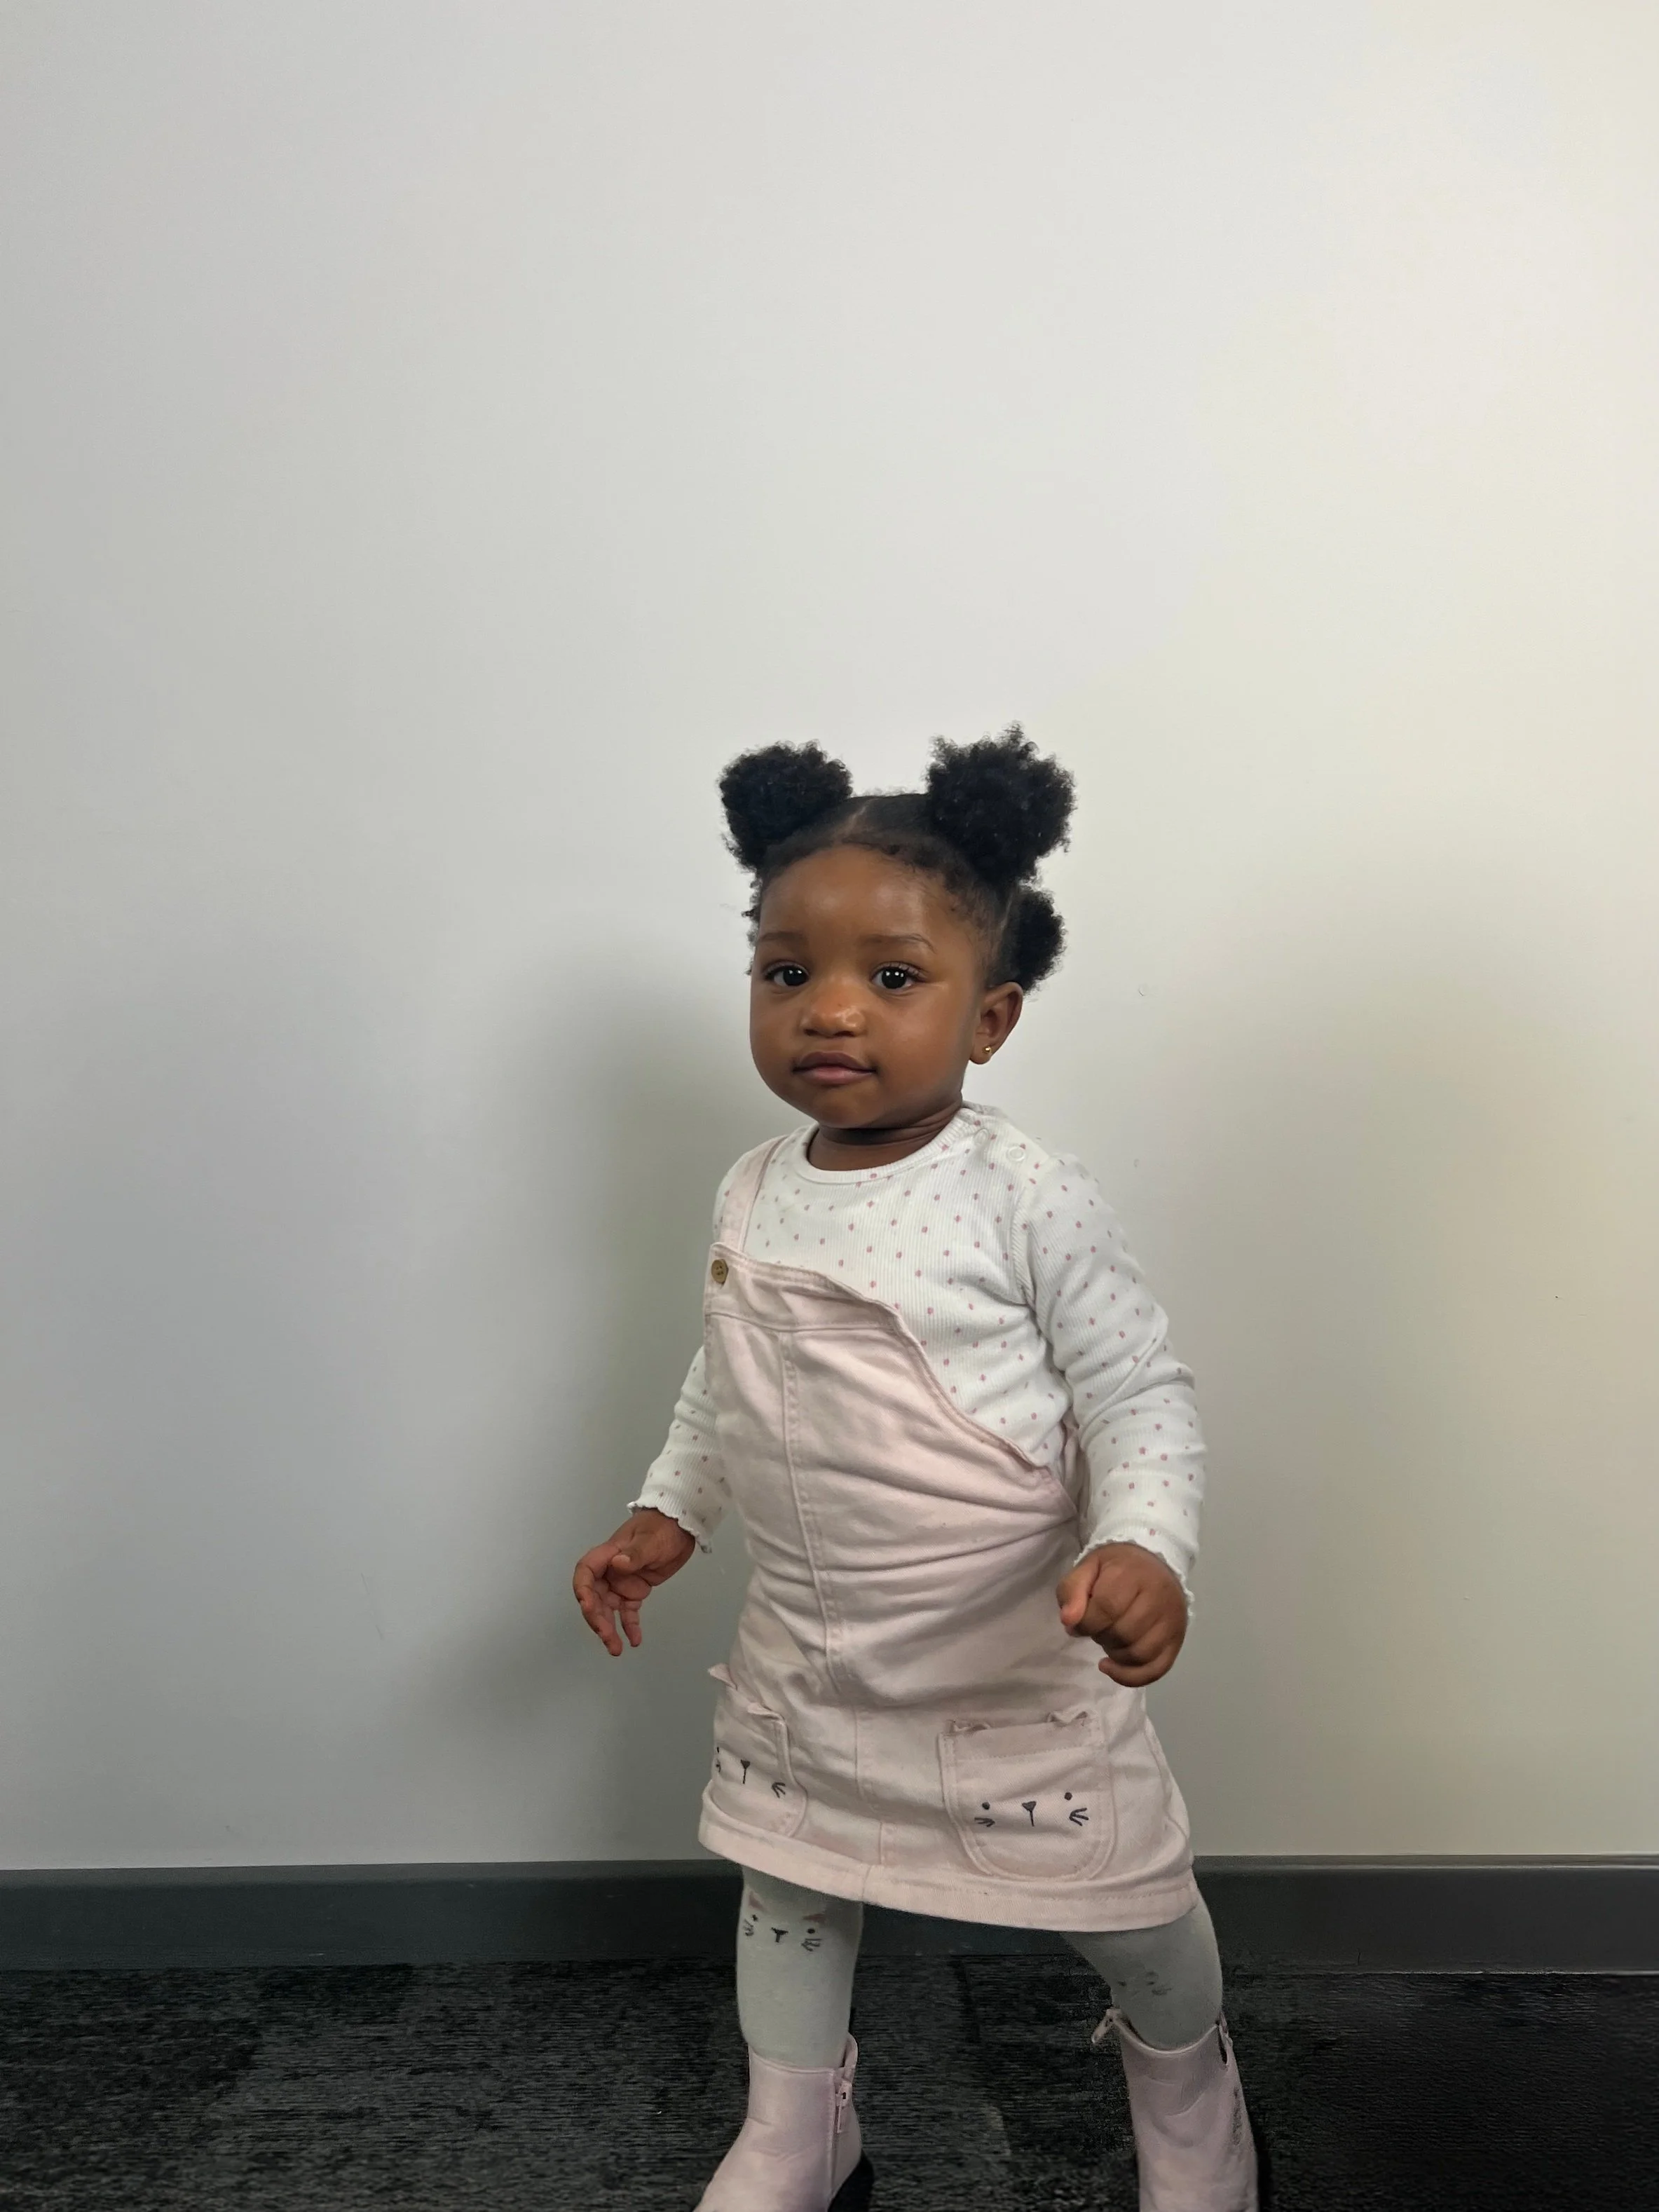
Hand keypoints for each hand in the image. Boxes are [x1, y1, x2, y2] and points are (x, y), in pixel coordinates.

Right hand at [573, 1509, 696, 1655]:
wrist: (681, 1526)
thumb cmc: (663, 1527)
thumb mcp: (651, 1540)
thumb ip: (635, 1554)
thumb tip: (617, 1564)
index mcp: (608, 1555)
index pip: (586, 1573)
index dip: (583, 1591)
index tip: (588, 1607)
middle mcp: (610, 1571)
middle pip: (595, 1598)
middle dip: (597, 1619)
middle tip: (607, 1638)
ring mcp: (622, 1582)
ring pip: (608, 1609)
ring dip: (609, 1628)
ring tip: (616, 1649)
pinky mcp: (636, 1591)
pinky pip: (628, 1612)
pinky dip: (629, 1626)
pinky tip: (634, 1641)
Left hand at [1056, 1542, 1187, 1685]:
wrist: (1156, 1563)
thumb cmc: (1117, 1567)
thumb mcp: (1088, 1567)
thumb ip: (1072, 1590)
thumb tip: (1068, 1621)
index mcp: (1133, 1574)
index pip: (1106, 1608)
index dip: (1086, 1622)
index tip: (1078, 1620)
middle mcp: (1158, 1597)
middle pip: (1122, 1633)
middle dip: (1100, 1635)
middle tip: (1098, 1624)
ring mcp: (1172, 1621)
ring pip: (1139, 1654)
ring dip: (1114, 1654)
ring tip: (1108, 1638)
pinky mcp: (1177, 1640)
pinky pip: (1155, 1670)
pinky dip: (1129, 1676)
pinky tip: (1111, 1666)